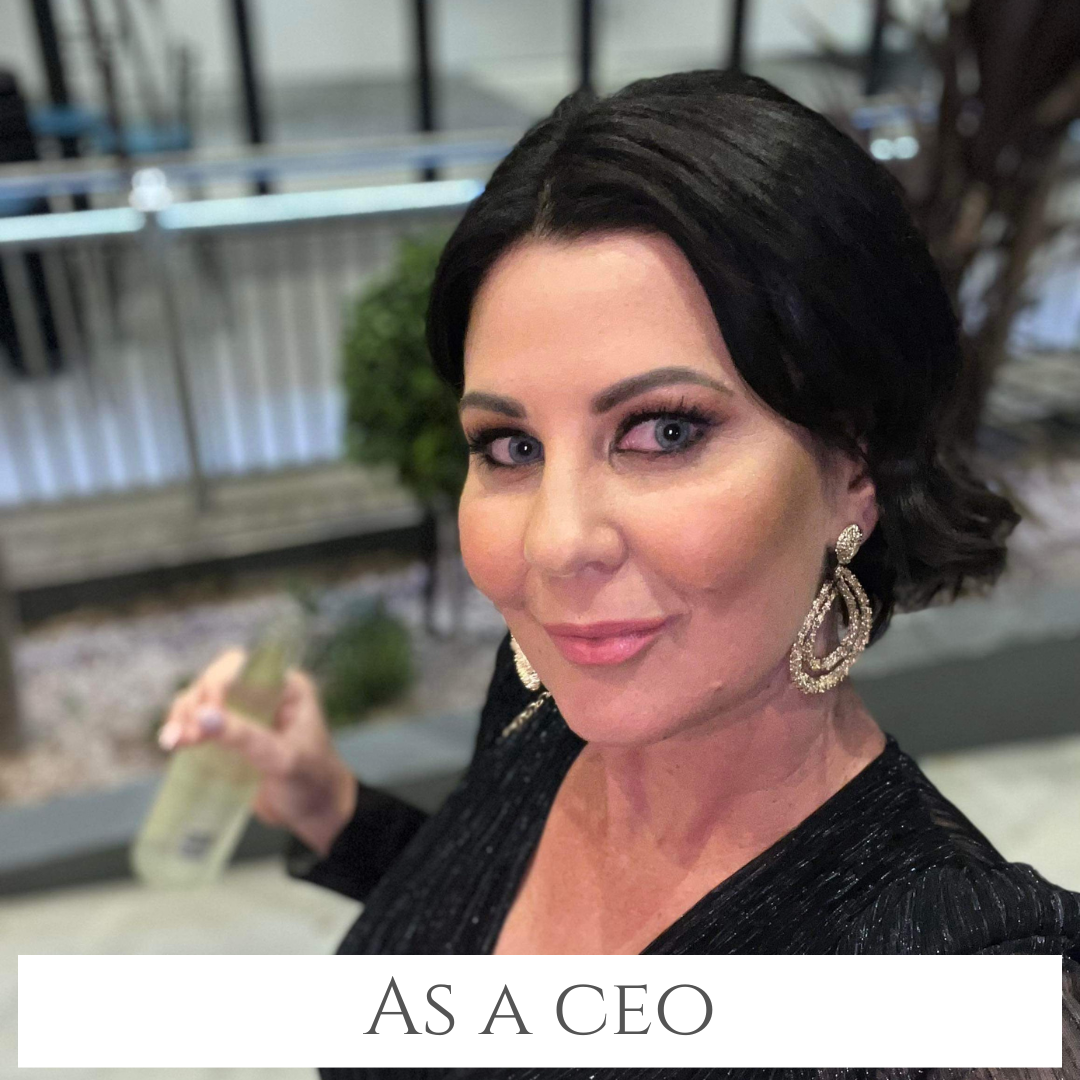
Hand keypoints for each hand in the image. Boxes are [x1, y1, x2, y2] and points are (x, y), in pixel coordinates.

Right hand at [158, 648, 357, 856]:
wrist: (318, 816)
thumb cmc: (313, 783)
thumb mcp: (282, 759)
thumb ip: (245, 737)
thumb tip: (202, 716)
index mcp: (287, 687)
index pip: (243, 668)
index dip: (217, 683)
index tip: (204, 713)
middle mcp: (264, 695)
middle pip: (216, 683)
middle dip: (194, 703)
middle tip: (182, 734)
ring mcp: (246, 717)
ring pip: (203, 703)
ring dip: (183, 717)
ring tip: (172, 741)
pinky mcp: (232, 740)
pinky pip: (202, 726)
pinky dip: (185, 732)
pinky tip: (172, 743)